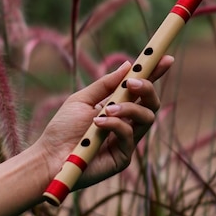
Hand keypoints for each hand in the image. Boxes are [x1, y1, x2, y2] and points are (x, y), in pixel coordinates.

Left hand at [37, 56, 173, 189]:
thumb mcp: (82, 99)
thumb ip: (105, 84)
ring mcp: (127, 140)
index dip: (155, 74)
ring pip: (147, 118)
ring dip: (129, 108)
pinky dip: (115, 125)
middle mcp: (127, 123)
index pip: (142, 89)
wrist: (49, 157)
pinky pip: (129, 135)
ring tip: (107, 110)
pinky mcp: (124, 156)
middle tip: (133, 82)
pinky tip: (98, 124)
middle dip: (147, 88)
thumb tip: (127, 65)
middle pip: (152, 103)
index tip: (166, 58)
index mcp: (118, 106)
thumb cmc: (63, 128)